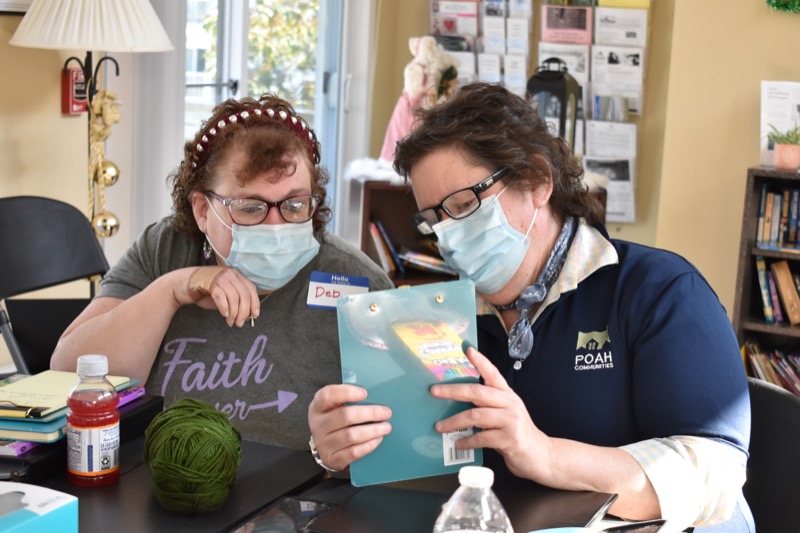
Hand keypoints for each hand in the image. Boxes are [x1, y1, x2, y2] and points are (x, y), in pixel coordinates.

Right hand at [180, 266, 260, 326]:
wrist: (182, 285)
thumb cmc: (205, 291)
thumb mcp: (225, 294)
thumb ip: (236, 300)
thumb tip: (247, 314)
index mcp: (236, 275)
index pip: (251, 289)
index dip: (255, 303)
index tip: (255, 315)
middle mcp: (230, 274)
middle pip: (243, 294)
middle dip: (244, 312)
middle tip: (240, 323)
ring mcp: (219, 277)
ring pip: (233, 297)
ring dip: (234, 313)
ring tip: (231, 322)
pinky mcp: (209, 282)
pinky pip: (221, 297)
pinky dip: (224, 308)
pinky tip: (224, 315)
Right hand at [308, 384, 392, 471]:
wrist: (327, 447)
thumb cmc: (336, 422)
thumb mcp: (335, 408)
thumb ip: (349, 400)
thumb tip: (375, 396)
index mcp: (318, 407)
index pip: (327, 395)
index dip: (346, 392)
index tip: (365, 393)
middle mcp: (318, 424)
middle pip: (344, 416)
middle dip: (369, 413)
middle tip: (386, 412)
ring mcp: (323, 443)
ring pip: (350, 435)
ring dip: (372, 430)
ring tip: (386, 427)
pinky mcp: (332, 458)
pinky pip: (353, 452)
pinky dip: (368, 445)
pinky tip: (377, 439)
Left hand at [431, 343, 552, 481]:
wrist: (539, 454)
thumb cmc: (516, 431)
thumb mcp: (505, 412)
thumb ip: (487, 404)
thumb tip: (458, 401)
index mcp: (507, 394)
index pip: (493, 373)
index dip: (480, 361)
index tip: (468, 350)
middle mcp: (510, 404)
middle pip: (478, 392)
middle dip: (453, 391)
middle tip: (434, 391)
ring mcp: (511, 421)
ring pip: (476, 416)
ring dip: (454, 421)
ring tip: (440, 426)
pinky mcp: (509, 439)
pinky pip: (481, 438)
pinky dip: (467, 441)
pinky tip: (458, 442)